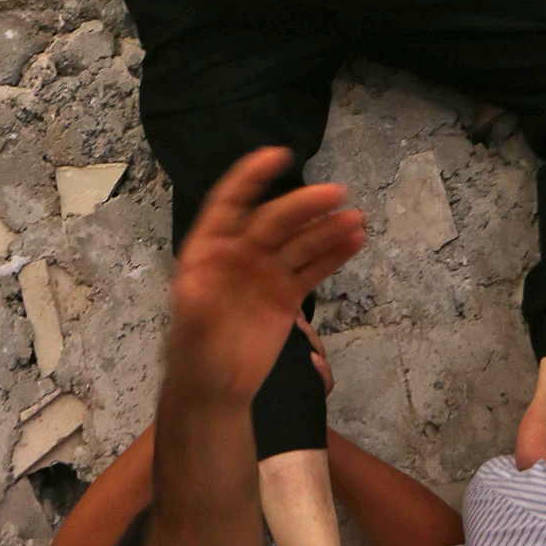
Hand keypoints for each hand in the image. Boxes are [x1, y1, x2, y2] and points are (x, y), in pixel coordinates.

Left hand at [166, 148, 364, 407]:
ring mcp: (266, 272)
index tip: (278, 156)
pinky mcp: (287, 294)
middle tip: (335, 193)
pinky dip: (334, 254)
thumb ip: (195, 304)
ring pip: (300, 242)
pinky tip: (355, 240)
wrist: (215, 390)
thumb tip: (197, 282)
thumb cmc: (194, 354)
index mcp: (209, 250)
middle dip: (303, 206)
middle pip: (275, 220)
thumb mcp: (189, 328)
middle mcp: (240, 252)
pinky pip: (312, 268)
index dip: (251, 178)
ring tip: (356, 218)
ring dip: (327, 229)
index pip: (229, 203)